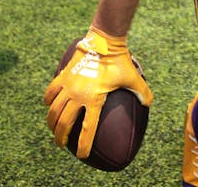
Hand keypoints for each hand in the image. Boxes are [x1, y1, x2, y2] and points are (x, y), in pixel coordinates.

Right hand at [44, 28, 153, 158]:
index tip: (82, 155)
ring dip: (52, 122)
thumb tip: (149, 103)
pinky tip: (49, 105)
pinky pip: (51, 92)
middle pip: (64, 123)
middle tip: (61, 144)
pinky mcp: (63, 76)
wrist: (103, 41)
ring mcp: (69, 86)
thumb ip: (142, 92)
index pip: (87, 129)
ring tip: (53, 128)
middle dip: (61, 137)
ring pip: (54, 110)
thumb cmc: (119, 61)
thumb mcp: (133, 78)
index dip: (83, 145)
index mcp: (94, 100)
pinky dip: (48, 100)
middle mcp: (78, 95)